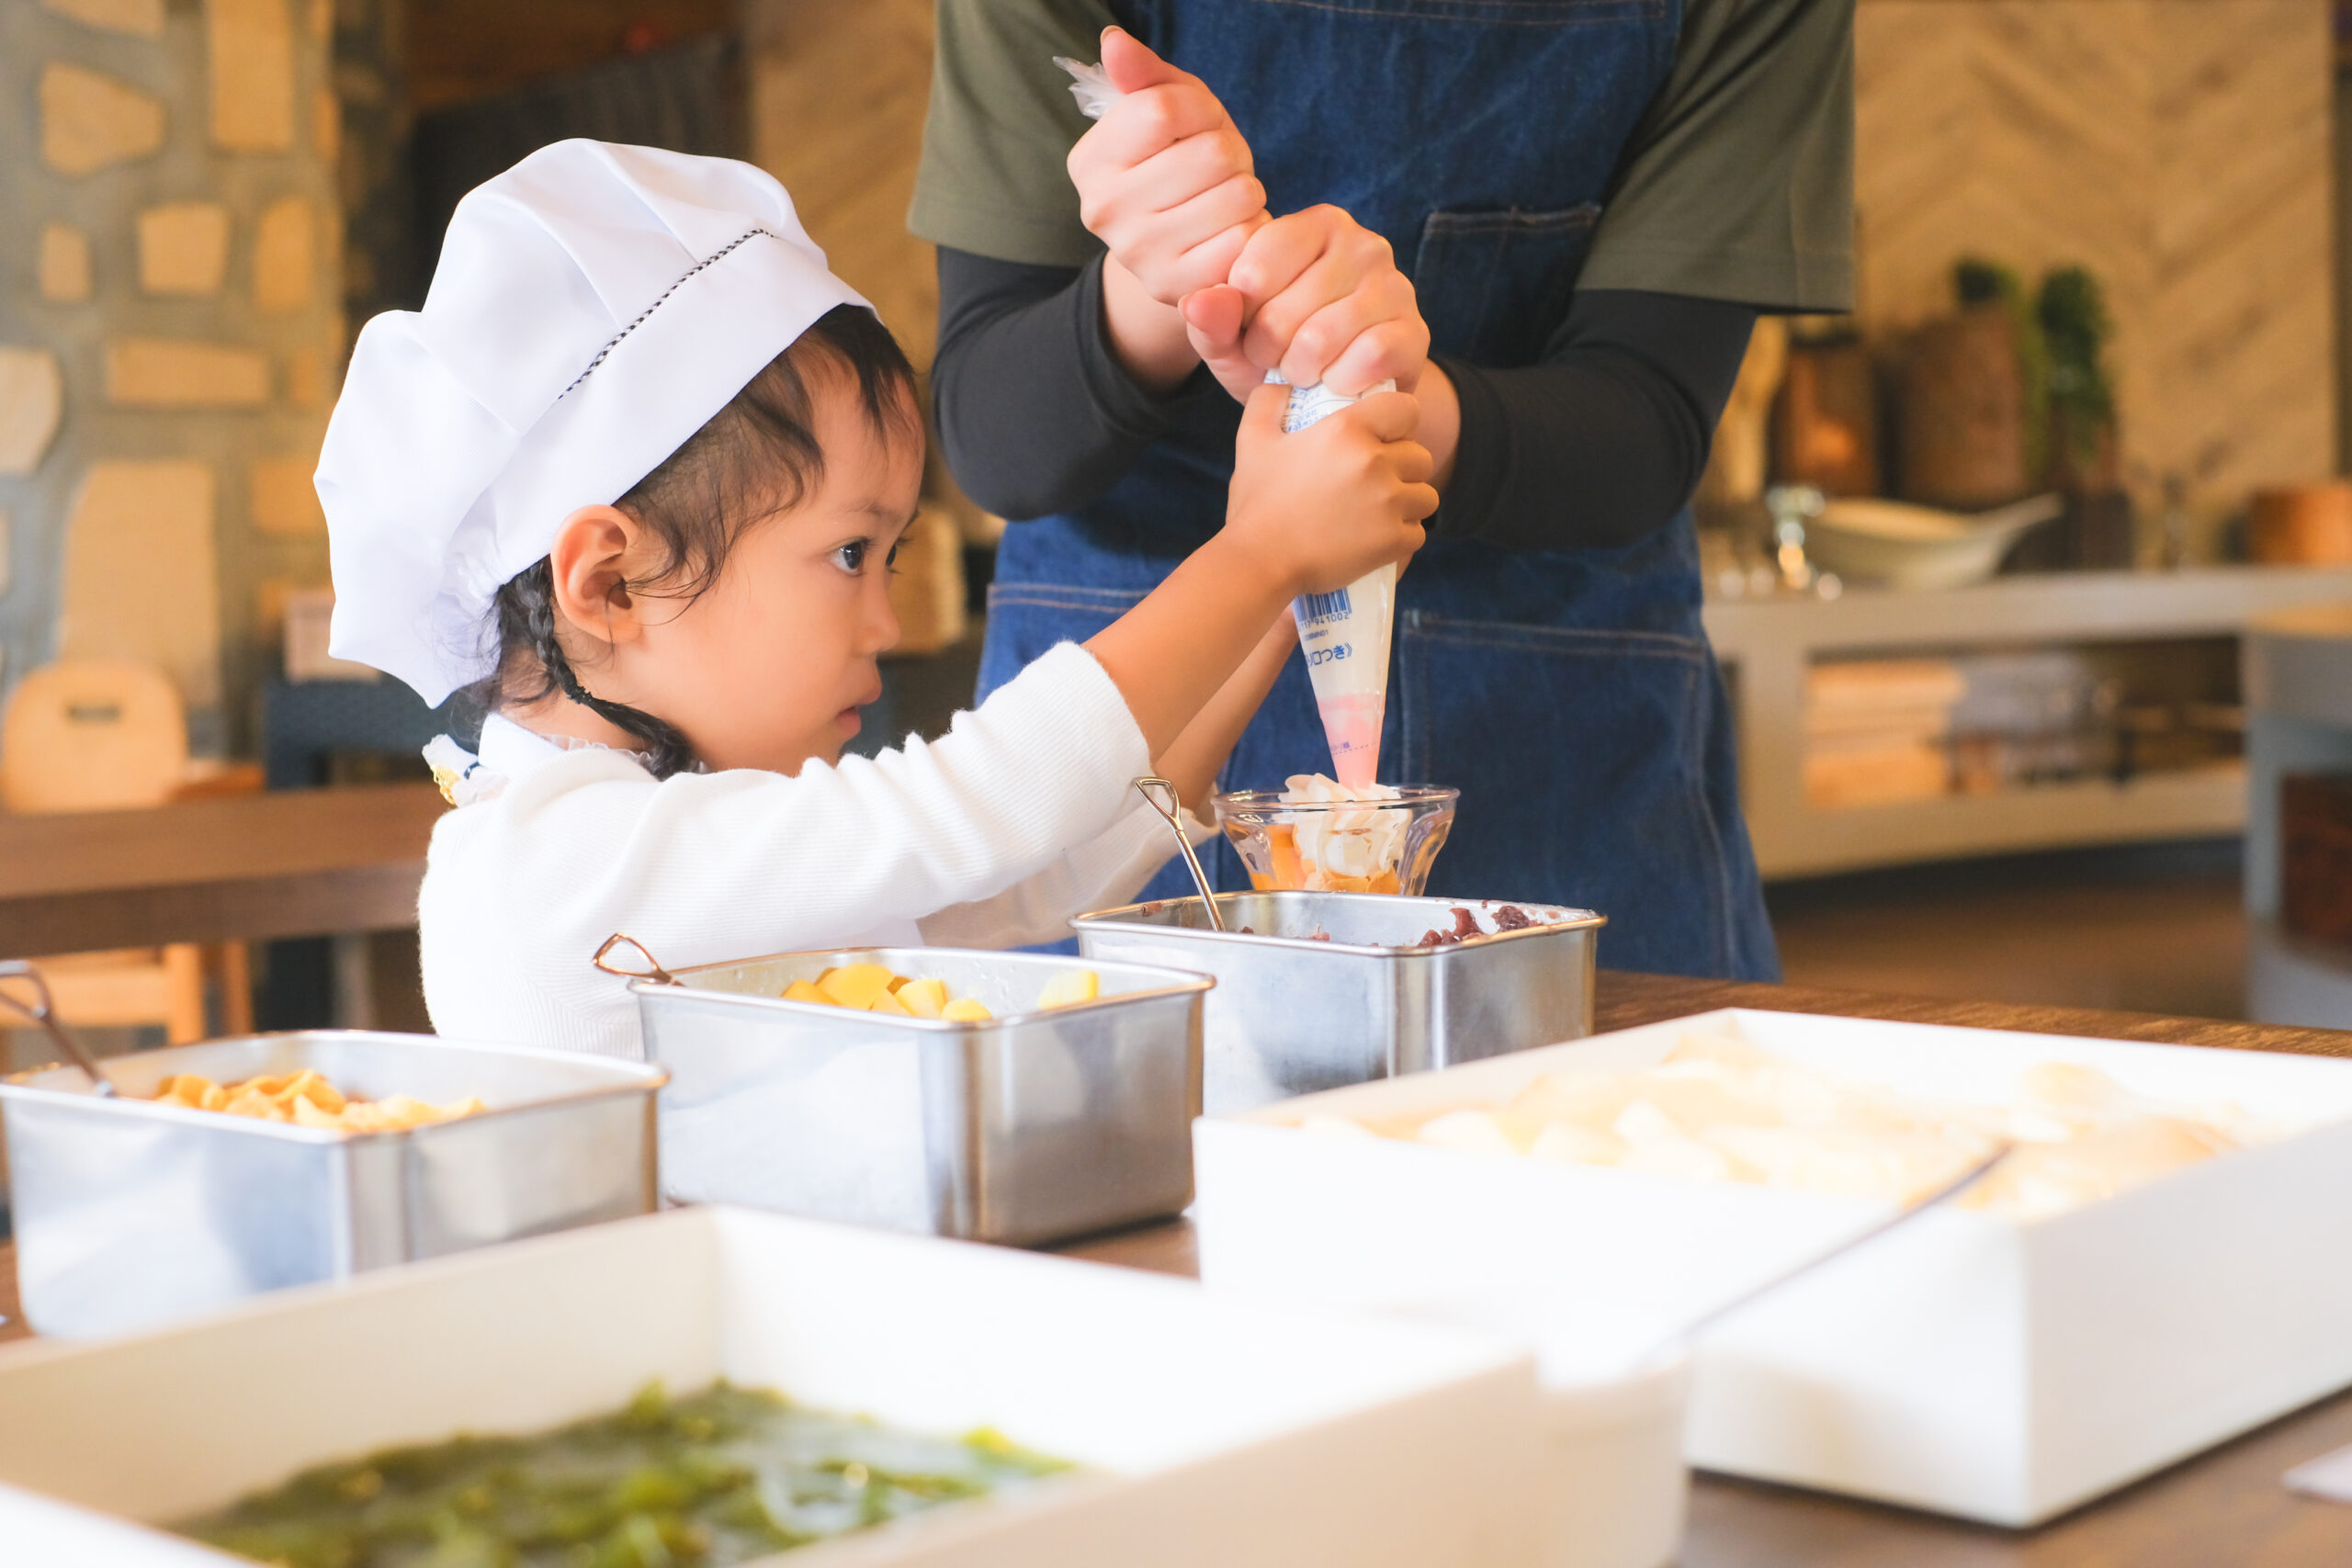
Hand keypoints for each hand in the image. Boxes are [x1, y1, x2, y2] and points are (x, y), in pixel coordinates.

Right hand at [1068, 28, 1266, 307]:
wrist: (1182, 246)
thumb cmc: (1178, 162)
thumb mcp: (1163, 110)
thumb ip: (1143, 75)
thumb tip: (1114, 41)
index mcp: (1090, 159)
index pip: (1164, 110)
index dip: (1201, 109)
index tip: (1199, 125)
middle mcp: (1102, 209)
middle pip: (1211, 154)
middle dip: (1231, 152)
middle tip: (1218, 170)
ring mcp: (1137, 255)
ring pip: (1237, 196)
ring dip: (1247, 191)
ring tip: (1224, 200)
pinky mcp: (1178, 289)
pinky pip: (1245, 242)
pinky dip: (1252, 230)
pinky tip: (1231, 233)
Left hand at [1183, 205, 1430, 403]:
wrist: (1340, 394)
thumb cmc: (1279, 353)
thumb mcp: (1231, 338)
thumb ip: (1209, 320)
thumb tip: (1199, 303)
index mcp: (1314, 226)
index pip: (1253, 268)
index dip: (1240, 316)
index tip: (1247, 326)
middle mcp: (1362, 244)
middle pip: (1283, 311)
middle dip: (1267, 351)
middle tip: (1275, 358)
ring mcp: (1395, 285)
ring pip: (1321, 339)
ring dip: (1300, 372)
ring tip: (1302, 371)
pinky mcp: (1415, 331)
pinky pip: (1364, 359)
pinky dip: (1339, 383)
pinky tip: (1336, 382)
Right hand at [1223, 382, 1435, 596]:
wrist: (1260, 561)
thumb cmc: (1256, 502)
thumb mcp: (1252, 440)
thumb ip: (1268, 401)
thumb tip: (1282, 382)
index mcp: (1347, 430)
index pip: (1407, 409)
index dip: (1399, 423)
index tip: (1383, 438)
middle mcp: (1375, 463)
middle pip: (1420, 456)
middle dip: (1404, 467)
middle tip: (1376, 482)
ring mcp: (1389, 504)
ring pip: (1425, 496)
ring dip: (1408, 503)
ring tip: (1380, 511)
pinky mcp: (1394, 541)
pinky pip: (1418, 533)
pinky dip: (1402, 537)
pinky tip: (1377, 538)